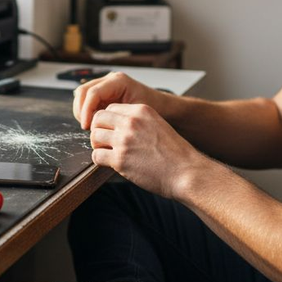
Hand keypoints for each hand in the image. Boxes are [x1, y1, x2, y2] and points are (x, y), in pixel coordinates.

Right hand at [73, 72, 161, 129]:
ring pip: (82, 95)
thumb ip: (115, 116)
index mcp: (118, 81)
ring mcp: (105, 85)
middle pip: (83, 91)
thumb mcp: (135, 113)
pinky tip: (93, 123)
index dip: (86, 110)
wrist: (162, 106)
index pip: (93, 92)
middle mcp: (109, 79)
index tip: (86, 126)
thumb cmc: (152, 109)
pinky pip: (87, 100)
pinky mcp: (103, 93)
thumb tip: (95, 124)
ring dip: (81, 111)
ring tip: (90, 126)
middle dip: (80, 110)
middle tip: (86, 127)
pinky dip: (86, 111)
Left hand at [89, 103, 209, 198]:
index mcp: (141, 110)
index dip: (108, 121)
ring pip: (94, 136)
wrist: (186, 172)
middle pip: (98, 118)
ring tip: (108, 152)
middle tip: (104, 141)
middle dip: (98, 130)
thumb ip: (139, 122)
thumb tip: (118, 126)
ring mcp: (124, 140)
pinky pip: (97, 155)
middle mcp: (131, 122)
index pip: (110, 108)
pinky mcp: (120, 159)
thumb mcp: (158, 125)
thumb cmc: (175, 154)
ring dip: (98, 145)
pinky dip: (100, 160)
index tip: (111, 131)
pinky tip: (110, 163)